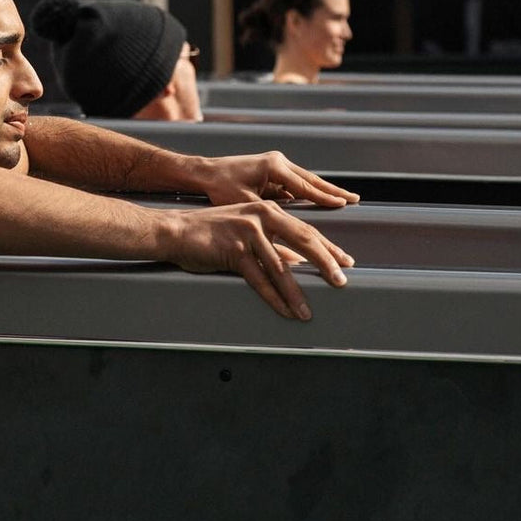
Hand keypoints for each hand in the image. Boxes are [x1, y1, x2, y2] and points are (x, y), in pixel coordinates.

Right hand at [159, 200, 353, 319]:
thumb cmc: (210, 232)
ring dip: (296, 293)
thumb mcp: (246, 231)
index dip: (328, 247)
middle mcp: (262, 216)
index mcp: (268, 210)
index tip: (345, 262)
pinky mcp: (233, 249)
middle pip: (303, 241)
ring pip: (280, 267)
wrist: (176, 230)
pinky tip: (284, 311)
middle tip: (341, 281)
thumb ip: (271, 245)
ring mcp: (247, 231)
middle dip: (325, 263)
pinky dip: (273, 298)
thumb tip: (295, 263)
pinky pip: (259, 279)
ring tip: (307, 311)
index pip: (305, 230)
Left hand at [195, 151, 359, 208]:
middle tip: (355, 199)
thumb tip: (290, 231)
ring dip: (325, 191)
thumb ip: (270, 215)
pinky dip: (310, 192)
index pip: (306, 186)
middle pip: (313, 180)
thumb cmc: (220, 188)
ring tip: (345, 200)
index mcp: (274, 167)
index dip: (325, 198)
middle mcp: (279, 162)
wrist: (204, 172)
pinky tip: (322, 200)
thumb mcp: (246, 203)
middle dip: (334, 192)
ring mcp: (276, 165)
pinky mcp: (272, 172)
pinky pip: (296, 184)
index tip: (345, 204)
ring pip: (306, 181)